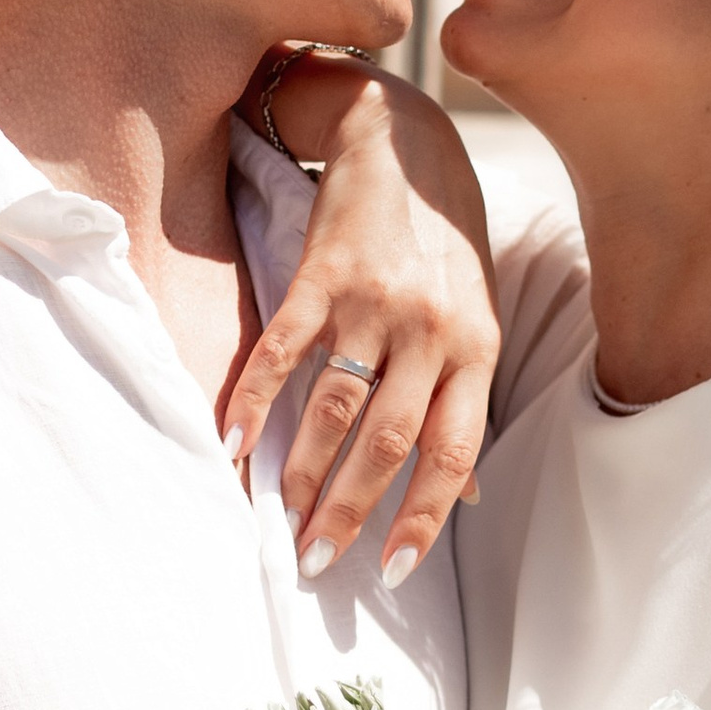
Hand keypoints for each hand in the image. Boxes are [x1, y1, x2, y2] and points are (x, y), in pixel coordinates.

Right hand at [225, 62, 497, 580]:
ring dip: (303, 471)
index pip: (451, 452)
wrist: (404, 138)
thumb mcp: (476, 315)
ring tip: (280, 518)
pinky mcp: (321, 275)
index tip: (394, 570)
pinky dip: (255, 400)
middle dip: (349, 510)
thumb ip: (466, 398)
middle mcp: (429, 331)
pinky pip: (282, 351)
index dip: (423, 516)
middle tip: (316, 560)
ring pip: (336, 407)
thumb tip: (467, 492)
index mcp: (474, 348)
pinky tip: (233, 442)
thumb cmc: (445, 238)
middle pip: (388, 442)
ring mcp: (373, 303)